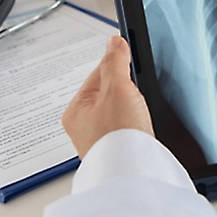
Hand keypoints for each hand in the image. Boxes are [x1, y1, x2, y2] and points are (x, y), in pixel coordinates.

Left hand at [62, 35, 154, 158]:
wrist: (134, 176)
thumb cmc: (118, 137)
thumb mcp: (118, 88)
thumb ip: (116, 61)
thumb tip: (114, 41)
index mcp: (75, 110)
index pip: (98, 75)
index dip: (119, 69)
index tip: (132, 65)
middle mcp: (83, 127)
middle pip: (111, 94)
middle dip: (128, 94)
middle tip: (135, 102)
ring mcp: (100, 142)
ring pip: (122, 113)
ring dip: (134, 112)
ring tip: (137, 120)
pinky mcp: (118, 152)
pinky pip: (129, 130)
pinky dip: (138, 128)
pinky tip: (141, 132)